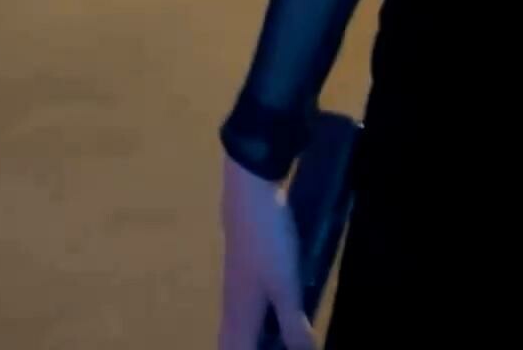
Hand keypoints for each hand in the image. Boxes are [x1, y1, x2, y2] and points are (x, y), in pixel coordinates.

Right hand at [218, 156, 318, 349]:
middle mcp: (232, 301)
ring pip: (235, 320)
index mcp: (240, 313)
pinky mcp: (242, 262)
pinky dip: (253, 316)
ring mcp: (235, 279)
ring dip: (248, 335)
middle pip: (230, 338)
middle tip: (269, 346)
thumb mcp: (286, 284)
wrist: (249, 189)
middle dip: (243, 349)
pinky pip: (242, 303)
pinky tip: (271, 306)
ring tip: (271, 337)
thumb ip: (293, 323)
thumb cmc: (267, 240)